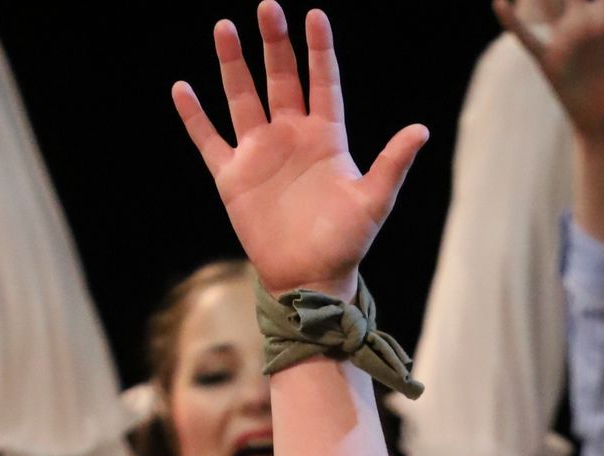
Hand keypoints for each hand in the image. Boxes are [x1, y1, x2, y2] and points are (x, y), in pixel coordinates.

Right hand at [173, 4, 428, 298]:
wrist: (310, 281)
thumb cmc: (345, 244)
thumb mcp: (373, 203)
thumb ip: (392, 164)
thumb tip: (421, 130)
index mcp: (325, 138)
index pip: (322, 82)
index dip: (319, 50)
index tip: (314, 15)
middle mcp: (291, 136)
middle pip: (281, 78)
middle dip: (274, 43)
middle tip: (267, 6)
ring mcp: (260, 153)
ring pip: (242, 97)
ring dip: (233, 63)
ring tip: (225, 27)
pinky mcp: (233, 177)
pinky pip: (209, 139)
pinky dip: (194, 116)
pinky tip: (181, 88)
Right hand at [494, 0, 603, 137]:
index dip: (602, 7)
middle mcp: (582, 21)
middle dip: (576, 7)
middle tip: (592, 29)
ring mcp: (562, 39)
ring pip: (551, 13)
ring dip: (555, 16)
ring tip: (554, 27)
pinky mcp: (547, 60)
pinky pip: (526, 36)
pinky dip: (512, 21)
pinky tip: (501, 3)